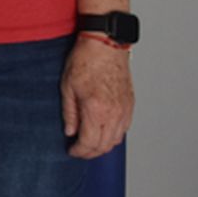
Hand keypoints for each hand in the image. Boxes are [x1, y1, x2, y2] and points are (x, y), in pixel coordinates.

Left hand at [61, 36, 133, 158]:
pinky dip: (113, 135)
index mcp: (96, 110)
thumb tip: (70, 132)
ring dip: (102, 146)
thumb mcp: (67, 86)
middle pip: (105, 145)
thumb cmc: (85, 60)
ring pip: (116, 140)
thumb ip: (69, 113)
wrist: (106, 44)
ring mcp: (125, 110)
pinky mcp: (130, 105)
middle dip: (90, 152)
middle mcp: (114, 113)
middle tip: (78, 150)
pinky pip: (124, 129)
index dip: (79, 151)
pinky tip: (103, 132)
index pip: (90, 142)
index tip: (71, 151)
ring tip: (89, 143)